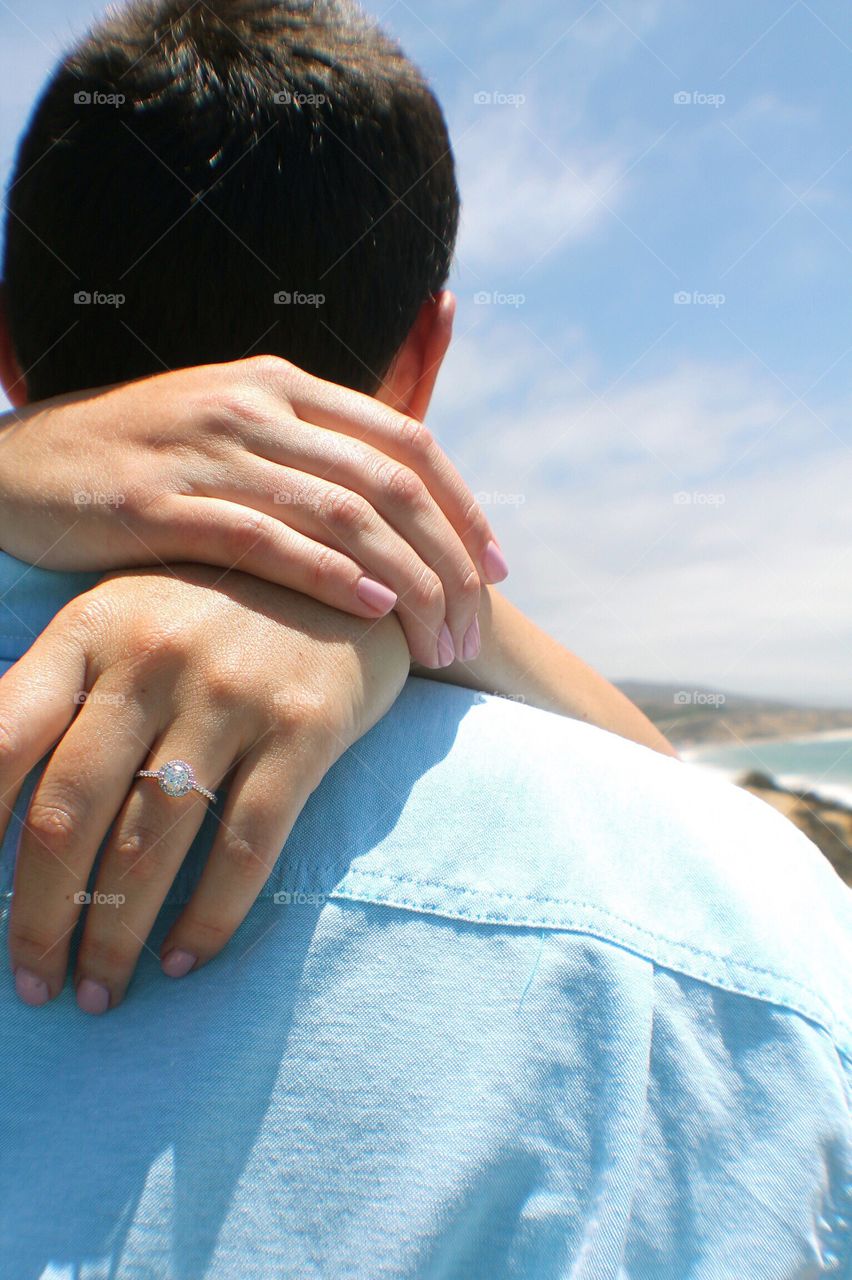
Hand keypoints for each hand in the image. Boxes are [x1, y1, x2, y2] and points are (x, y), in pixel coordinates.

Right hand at [0, 355, 506, 666]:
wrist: (20, 465)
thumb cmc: (141, 459)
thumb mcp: (231, 430)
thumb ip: (308, 452)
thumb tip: (390, 506)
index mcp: (283, 384)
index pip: (409, 440)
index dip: (465, 507)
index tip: (497, 568)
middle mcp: (257, 407)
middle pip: (392, 482)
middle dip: (449, 559)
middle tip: (474, 624)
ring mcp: (210, 451)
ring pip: (344, 514)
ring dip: (406, 582)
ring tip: (437, 639)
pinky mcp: (162, 503)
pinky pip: (267, 539)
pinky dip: (329, 576)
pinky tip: (371, 611)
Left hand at [0, 566, 409, 1012]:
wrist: (349, 577)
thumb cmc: (214, 612)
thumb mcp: (128, 619)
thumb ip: (63, 691)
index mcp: (92, 628)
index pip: (4, 740)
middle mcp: (154, 657)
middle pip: (72, 811)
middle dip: (41, 918)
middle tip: (33, 985)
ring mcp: (232, 692)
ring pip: (153, 841)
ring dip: (116, 936)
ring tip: (99, 992)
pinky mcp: (304, 728)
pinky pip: (246, 844)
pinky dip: (210, 916)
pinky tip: (185, 959)